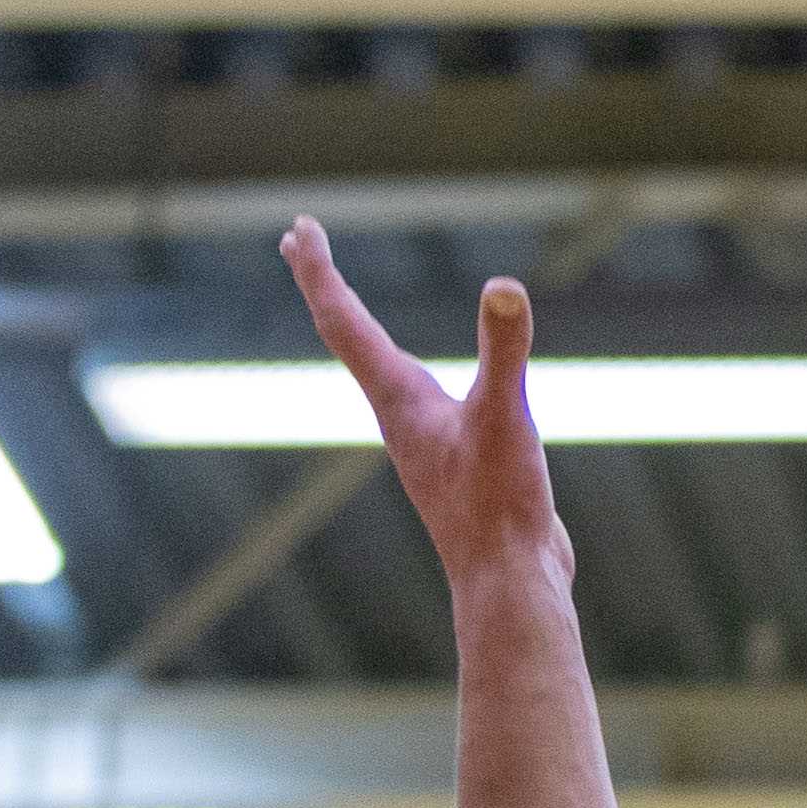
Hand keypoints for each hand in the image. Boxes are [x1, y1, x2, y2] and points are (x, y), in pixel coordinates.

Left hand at [285, 220, 561, 586]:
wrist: (507, 581)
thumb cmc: (500, 505)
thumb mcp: (505, 417)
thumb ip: (504, 351)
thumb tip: (504, 288)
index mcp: (399, 400)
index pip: (344, 320)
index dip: (319, 269)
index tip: (299, 226)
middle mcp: (398, 415)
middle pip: (346, 336)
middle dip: (324, 285)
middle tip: (298, 240)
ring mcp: (422, 440)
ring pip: (375, 370)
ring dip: (356, 327)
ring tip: (345, 303)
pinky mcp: (451, 461)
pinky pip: (411, 397)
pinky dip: (401, 367)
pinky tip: (421, 384)